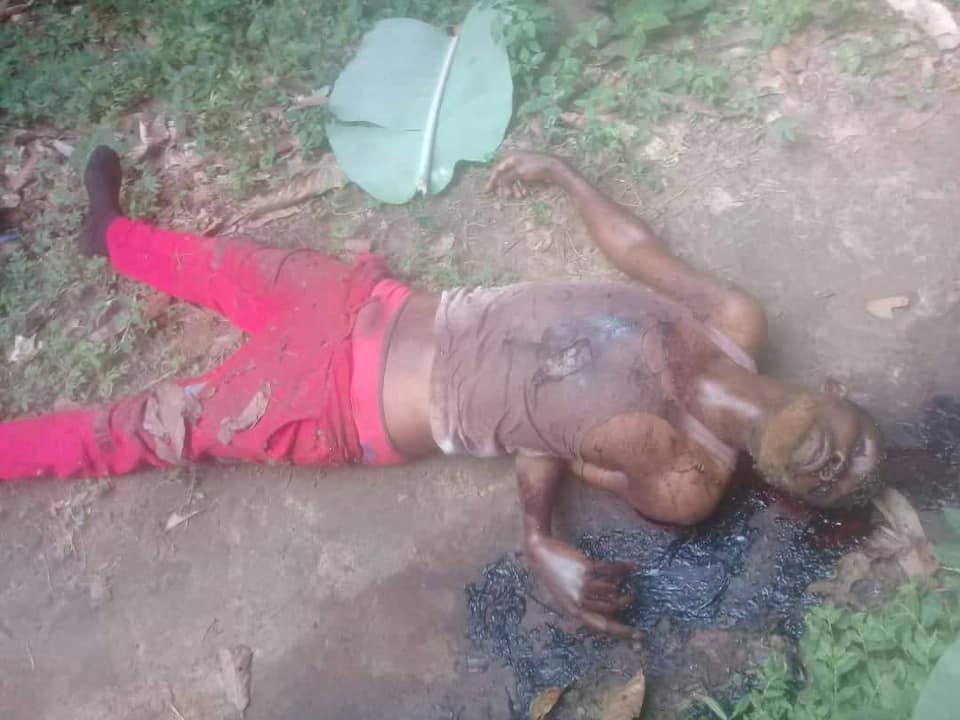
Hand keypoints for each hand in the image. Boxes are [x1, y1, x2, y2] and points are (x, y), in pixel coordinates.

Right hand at [485, 151, 565, 198]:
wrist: (555, 168)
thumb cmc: (536, 168)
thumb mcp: (519, 173)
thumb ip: (506, 178)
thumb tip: (499, 185)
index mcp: (511, 157)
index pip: (497, 170)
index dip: (492, 181)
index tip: (487, 191)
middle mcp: (516, 161)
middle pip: (505, 176)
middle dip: (506, 187)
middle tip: (506, 196)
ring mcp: (523, 167)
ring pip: (513, 180)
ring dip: (515, 189)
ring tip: (520, 196)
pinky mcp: (530, 173)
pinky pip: (521, 181)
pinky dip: (521, 188)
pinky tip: (525, 194)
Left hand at [525, 534, 639, 638]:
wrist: (540, 553)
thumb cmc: (551, 575)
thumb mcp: (563, 597)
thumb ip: (581, 607)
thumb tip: (608, 613)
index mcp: (574, 611)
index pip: (602, 626)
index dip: (623, 632)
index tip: (639, 635)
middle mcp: (580, 601)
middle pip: (613, 607)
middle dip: (625, 601)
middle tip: (631, 594)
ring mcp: (584, 585)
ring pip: (614, 590)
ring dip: (623, 584)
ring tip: (623, 577)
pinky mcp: (587, 569)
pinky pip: (612, 571)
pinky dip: (624, 569)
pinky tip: (631, 567)